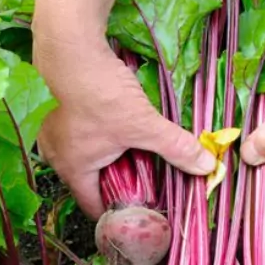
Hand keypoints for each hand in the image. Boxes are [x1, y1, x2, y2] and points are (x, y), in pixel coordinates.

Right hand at [32, 38, 215, 219]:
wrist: (73, 48)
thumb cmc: (102, 94)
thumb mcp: (144, 125)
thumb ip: (176, 147)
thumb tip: (207, 166)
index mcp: (74, 170)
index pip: (96, 208)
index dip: (121, 215)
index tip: (145, 215)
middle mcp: (59, 157)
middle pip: (94, 185)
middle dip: (122, 187)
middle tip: (151, 188)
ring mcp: (58, 134)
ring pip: (91, 160)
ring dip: (114, 162)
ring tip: (143, 162)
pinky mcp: (64, 113)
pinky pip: (87, 138)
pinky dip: (106, 140)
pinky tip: (125, 133)